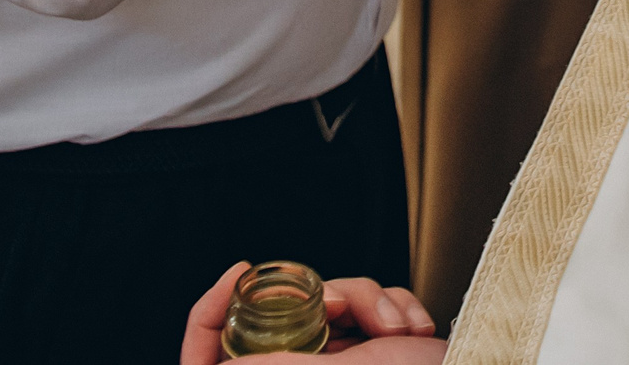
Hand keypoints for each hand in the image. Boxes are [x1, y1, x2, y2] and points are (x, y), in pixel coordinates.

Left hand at [183, 267, 439, 363]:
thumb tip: (228, 362)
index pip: (213, 353)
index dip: (213, 312)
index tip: (241, 272)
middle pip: (283, 315)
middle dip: (323, 297)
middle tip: (342, 304)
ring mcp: (343, 356)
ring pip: (332, 299)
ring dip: (372, 300)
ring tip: (396, 327)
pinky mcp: (375, 341)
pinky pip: (372, 301)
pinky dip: (396, 305)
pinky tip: (415, 328)